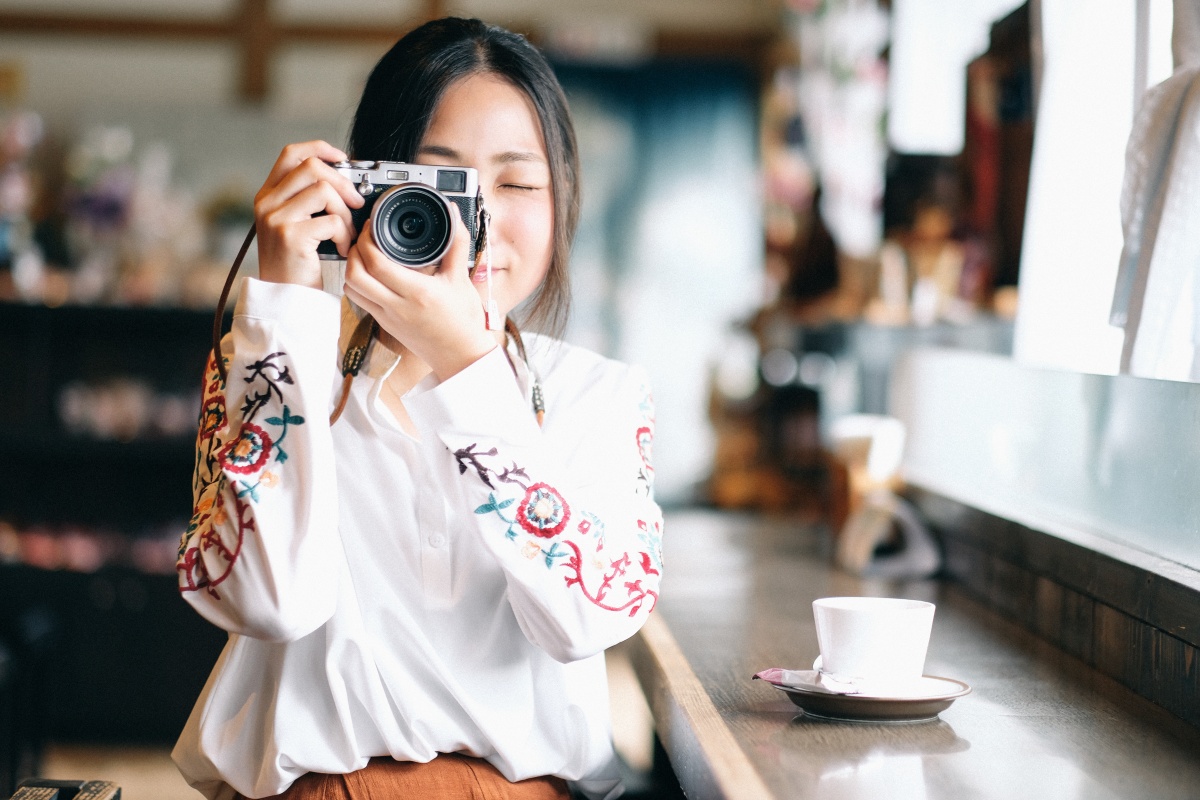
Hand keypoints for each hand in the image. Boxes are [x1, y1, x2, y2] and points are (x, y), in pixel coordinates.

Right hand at [253, 141, 364, 288]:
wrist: (285, 300)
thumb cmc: (297, 265)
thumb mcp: (295, 225)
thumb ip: (308, 201)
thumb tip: (345, 179)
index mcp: (268, 195)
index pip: (291, 153)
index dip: (319, 148)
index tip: (342, 158)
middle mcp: (267, 203)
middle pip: (311, 167)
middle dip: (343, 182)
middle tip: (356, 204)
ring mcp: (276, 218)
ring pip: (324, 191)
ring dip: (346, 213)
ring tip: (348, 234)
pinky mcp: (290, 236)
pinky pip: (331, 221)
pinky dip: (345, 235)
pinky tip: (343, 250)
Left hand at [343, 207, 496, 381]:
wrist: (461, 355)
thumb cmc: (464, 320)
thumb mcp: (461, 279)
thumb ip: (456, 243)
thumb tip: (453, 214)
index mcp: (417, 293)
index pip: (377, 264)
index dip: (366, 241)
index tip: (371, 226)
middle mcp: (397, 306)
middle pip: (355, 275)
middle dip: (353, 251)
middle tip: (363, 237)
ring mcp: (387, 317)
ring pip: (352, 289)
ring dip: (351, 267)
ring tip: (363, 253)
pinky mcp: (384, 324)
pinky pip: (359, 301)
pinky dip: (357, 283)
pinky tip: (368, 273)